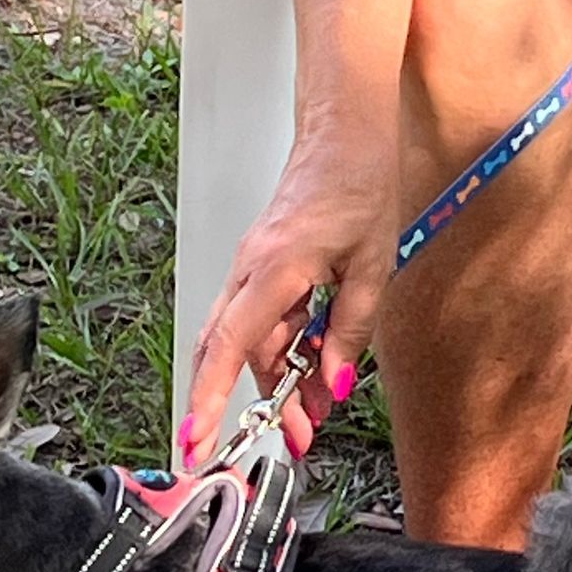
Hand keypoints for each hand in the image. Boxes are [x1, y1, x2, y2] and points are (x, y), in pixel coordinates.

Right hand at [178, 145, 398, 469]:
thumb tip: (333, 384)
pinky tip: (313, 367)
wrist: (345, 132)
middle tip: (292, 439)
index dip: (210, 398)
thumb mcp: (372, 267)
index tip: (198, 439)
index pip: (231, 346)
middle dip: (256, 404)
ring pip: (249, 340)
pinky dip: (282, 350)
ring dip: (275, 379)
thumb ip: (349, 330)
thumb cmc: (359, 184)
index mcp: (275, 269)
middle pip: (233, 353)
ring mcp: (252, 267)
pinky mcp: (262, 266)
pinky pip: (262, 319)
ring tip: (315, 411)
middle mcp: (251, 270)